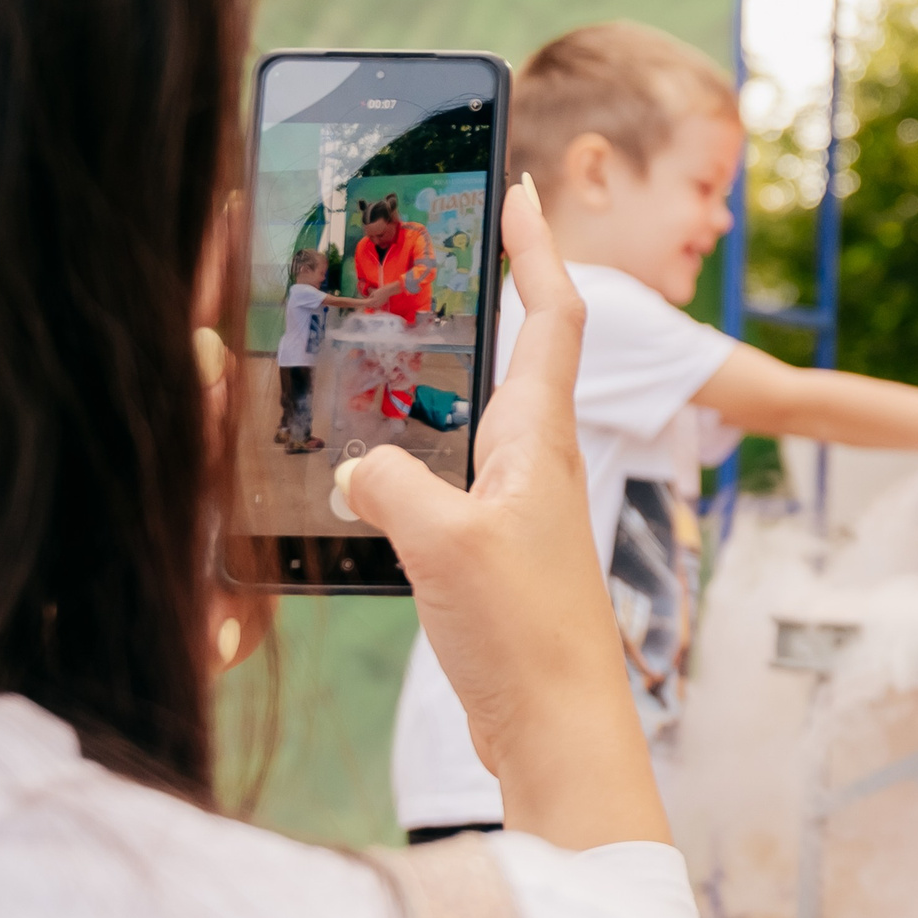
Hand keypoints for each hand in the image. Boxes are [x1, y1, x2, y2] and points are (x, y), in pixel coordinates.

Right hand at [343, 179, 666, 849]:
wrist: (559, 729)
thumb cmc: (524, 634)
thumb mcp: (443, 546)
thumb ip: (390, 488)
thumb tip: (358, 470)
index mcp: (539, 440)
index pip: (552, 316)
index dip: (537, 247)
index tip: (522, 188)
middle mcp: (537, 462)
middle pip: (522, 353)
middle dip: (493, 292)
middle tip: (448, 244)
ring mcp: (519, 507)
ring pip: (480, 416)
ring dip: (448, 372)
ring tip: (394, 338)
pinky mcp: (496, 552)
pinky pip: (453, 479)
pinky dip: (417, 454)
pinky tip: (370, 467)